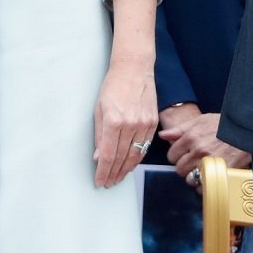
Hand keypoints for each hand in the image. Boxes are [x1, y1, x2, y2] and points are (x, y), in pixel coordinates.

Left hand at [93, 57, 156, 188]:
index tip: (100, 181)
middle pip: (121, 158)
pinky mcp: (153, 121)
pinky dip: (137, 157)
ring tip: (118, 177)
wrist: (134, 69)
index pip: (108, 156)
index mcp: (114, 122)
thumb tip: (99, 157)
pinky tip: (131, 163)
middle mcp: (130, 124)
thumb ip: (99, 136)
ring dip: (126, 169)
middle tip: (108, 183)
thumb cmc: (113, 86)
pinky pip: (145, 145)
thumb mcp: (99, 110)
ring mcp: (144, 123)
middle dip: (113, 174)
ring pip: (135, 155)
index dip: (103, 172)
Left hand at [159, 108, 250, 181]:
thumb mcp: (201, 121)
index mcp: (191, 137)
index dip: (177, 156)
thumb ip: (180, 129)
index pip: (171, 156)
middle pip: (179, 170)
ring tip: (204, 169)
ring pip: (190, 180)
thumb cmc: (224, 124)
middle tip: (195, 162)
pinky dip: (206, 185)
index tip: (185, 154)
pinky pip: (205, 187)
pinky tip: (212, 175)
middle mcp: (198, 150)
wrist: (247, 129)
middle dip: (186, 167)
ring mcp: (210, 162)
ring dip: (195, 177)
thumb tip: (163, 135)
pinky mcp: (221, 172)